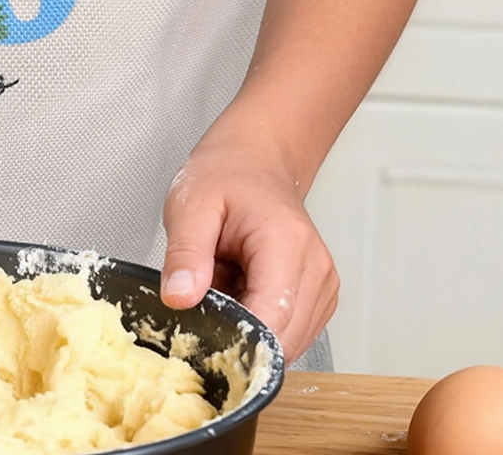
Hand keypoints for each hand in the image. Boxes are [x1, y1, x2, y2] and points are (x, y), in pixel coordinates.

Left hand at [160, 132, 337, 360]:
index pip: (272, 318)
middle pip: (281, 339)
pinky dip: (258, 319)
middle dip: (237, 333)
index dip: (234, 337)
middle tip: (206, 295)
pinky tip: (239, 289)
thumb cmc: (225, 175)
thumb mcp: (190, 204)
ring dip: (247, 327)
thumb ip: (184, 253)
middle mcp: (317, 270)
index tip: (199, 330)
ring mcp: (323, 287)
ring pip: (285, 342)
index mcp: (288, 244)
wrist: (254, 160)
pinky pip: (288, 331)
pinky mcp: (319, 298)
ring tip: (224, 283)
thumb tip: (179, 298)